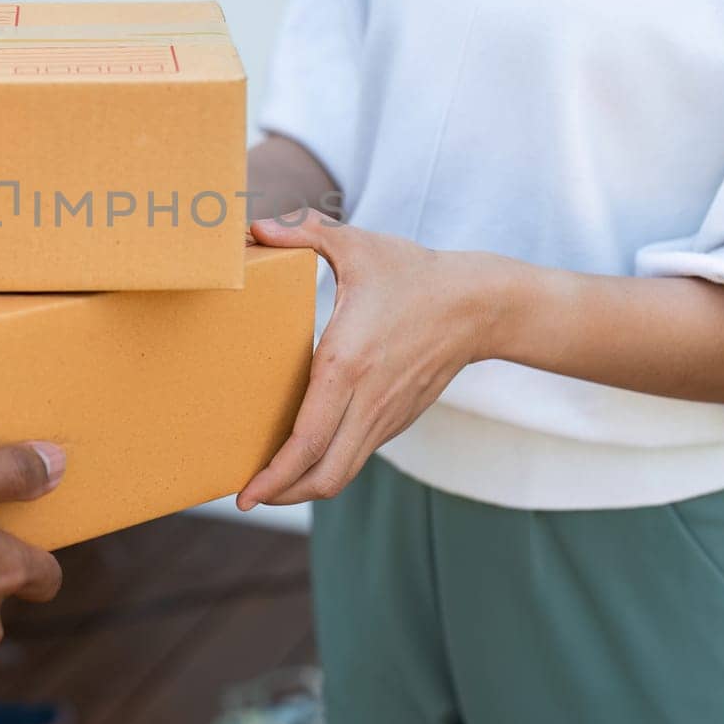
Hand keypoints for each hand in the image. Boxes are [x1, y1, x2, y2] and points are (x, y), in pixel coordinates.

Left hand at [239, 212, 502, 508]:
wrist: (480, 304)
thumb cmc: (414, 273)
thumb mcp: (357, 246)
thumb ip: (303, 232)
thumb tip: (255, 227)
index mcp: (348, 363)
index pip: (308, 439)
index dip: (274, 474)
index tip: (243, 493)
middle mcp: (367, 399)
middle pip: (324, 473)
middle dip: (281, 494)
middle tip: (246, 496)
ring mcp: (386, 414)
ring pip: (342, 472)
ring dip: (303, 487)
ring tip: (269, 485)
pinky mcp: (398, 418)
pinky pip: (357, 454)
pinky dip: (327, 466)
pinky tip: (305, 458)